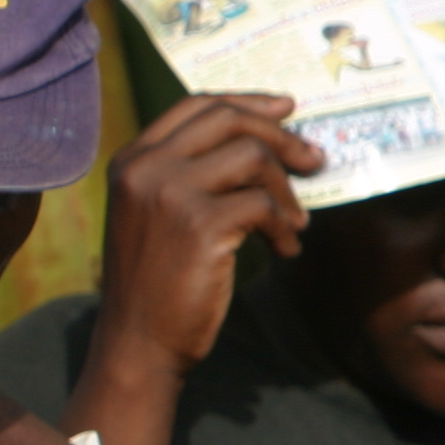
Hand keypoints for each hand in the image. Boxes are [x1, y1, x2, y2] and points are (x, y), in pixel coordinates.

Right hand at [95, 93, 323, 378]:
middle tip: (313, 160)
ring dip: (286, 188)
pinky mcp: (199, 224)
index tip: (287, 110)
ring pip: (252, 156)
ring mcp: (168, 194)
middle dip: (281, 135)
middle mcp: (144, 169)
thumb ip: (186, 173)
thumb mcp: (155, 214)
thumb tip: (263, 137)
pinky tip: (283, 249)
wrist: (137, 342)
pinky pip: (264, 205)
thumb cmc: (155, 283)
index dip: (249, 101)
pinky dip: (285, 226)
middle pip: (228, 119)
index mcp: (131, 161)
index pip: (197, 106)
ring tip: (294, 221)